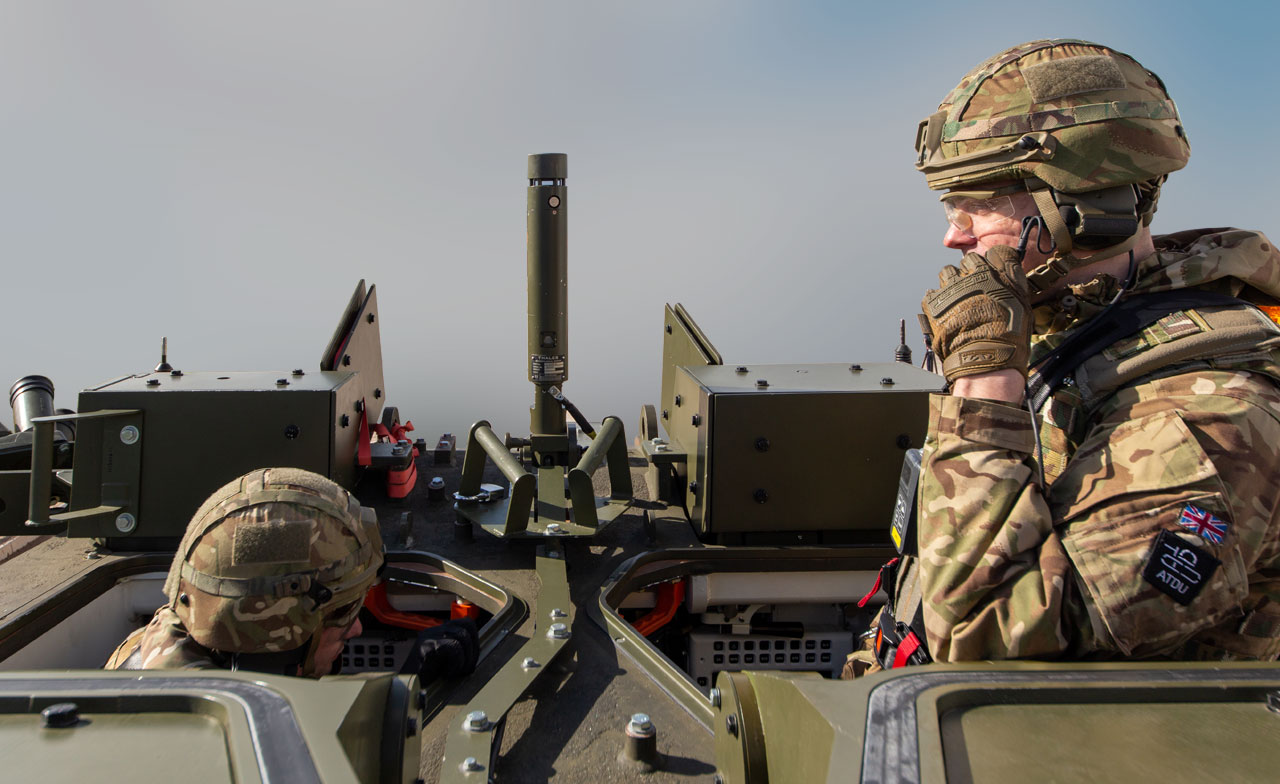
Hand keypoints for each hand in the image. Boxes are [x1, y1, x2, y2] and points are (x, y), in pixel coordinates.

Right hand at [401, 618, 478, 682]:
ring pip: (462, 638)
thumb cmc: (427, 678)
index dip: (474, 640)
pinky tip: (445, 673)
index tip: (471, 658)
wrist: (406, 689)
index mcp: (439, 630)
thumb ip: (460, 650)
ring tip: (454, 672)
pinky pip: (453, 648)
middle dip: (472, 652)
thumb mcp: (447, 659)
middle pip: (467, 629)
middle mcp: (434, 630)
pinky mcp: (426, 647)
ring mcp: (429, 637)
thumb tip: (477, 650)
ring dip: (464, 660)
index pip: (467, 623)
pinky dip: (455, 664)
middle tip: (465, 669)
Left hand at [921, 246, 1031, 383]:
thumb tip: (1009, 268)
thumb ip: (1013, 281)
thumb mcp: (1022, 304)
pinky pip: (932, 293)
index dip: (993, 265)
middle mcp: (973, 275)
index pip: (995, 253)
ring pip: (947, 273)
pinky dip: (937, 301)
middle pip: (969, 261)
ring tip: (958, 301)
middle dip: (971, 272)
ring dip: (952, 283)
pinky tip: (946, 313)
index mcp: (998, 274)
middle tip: (974, 290)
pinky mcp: (934, 302)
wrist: (983, 356)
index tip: (992, 274)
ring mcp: (951, 287)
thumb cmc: (1008, 336)